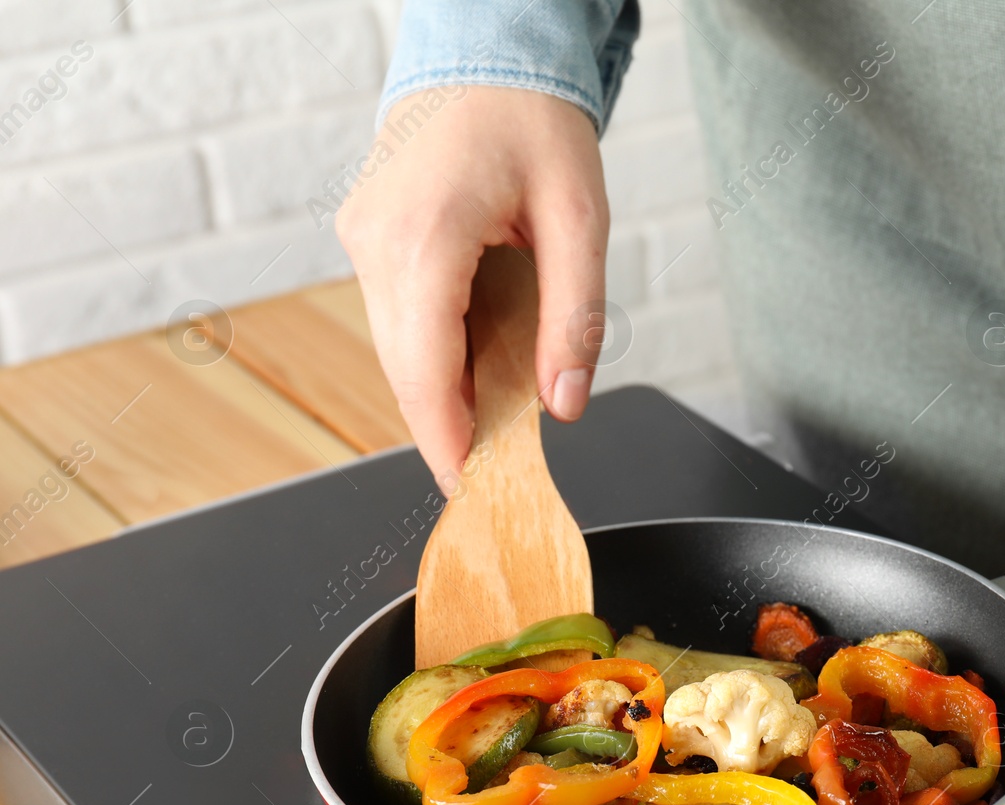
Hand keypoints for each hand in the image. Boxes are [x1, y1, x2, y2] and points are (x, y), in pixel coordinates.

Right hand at [336, 87, 608, 486]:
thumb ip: (576, 319)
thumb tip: (564, 403)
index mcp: (425, 235)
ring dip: (440, 385)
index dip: (446, 439)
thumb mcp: (580, 219)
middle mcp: (375, 240)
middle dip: (448, 422)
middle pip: (403, 367)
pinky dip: (431, 348)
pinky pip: (394, 316)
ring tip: (495, 414)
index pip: (423, 369)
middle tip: (496, 467)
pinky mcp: (364, 235)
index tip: (469, 488)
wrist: (484, 52)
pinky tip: (473, 360)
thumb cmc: (534, 122)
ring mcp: (360, 237)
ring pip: (394, 346)